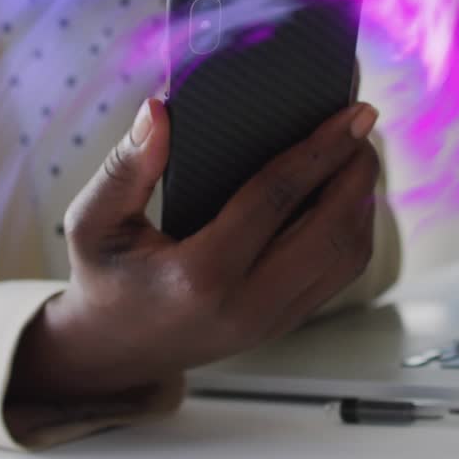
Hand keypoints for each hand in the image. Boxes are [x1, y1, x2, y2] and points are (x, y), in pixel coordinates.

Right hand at [8, 98, 382, 400]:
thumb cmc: (104, 277)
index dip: (320, 151)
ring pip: (346, 257)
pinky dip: (354, 229)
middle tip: (365, 125)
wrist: (112, 350)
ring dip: (363, 201)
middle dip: (356, 172)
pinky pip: (338, 274)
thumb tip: (160, 108)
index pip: (275, 200)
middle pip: (331, 231)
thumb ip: (126, 165)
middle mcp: (245, 305)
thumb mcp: (93, 221)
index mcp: (199, 275)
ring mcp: (271, 321)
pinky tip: (347, 193)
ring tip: (359, 153)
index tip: (353, 113)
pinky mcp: (284, 324)